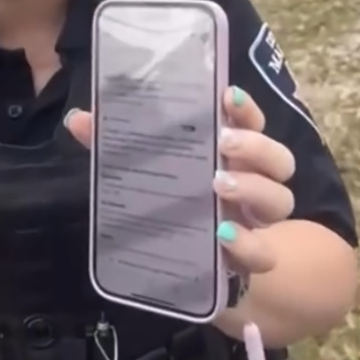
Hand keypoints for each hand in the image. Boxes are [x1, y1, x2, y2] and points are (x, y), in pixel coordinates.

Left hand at [66, 86, 294, 277]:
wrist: (186, 264)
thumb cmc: (170, 199)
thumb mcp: (141, 168)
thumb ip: (115, 144)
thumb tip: (78, 119)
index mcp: (232, 152)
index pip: (251, 120)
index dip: (245, 107)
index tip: (227, 95)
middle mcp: (253, 181)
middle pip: (278, 158)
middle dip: (256, 146)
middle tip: (224, 143)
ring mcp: (256, 220)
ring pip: (281, 199)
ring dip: (255, 189)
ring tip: (218, 184)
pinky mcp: (249, 258)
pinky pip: (265, 254)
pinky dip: (248, 243)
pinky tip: (222, 235)